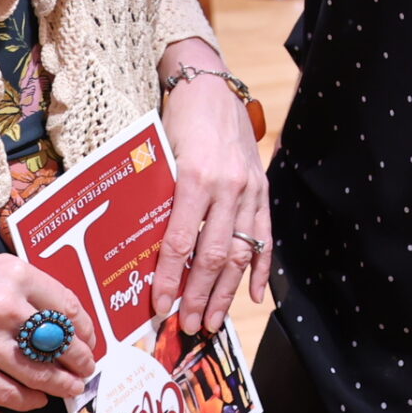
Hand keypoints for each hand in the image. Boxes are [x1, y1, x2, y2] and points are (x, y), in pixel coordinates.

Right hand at [0, 240, 96, 411]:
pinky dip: (28, 399)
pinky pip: (7, 392)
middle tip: (86, 369)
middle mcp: (5, 306)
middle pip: (61, 343)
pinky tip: (36, 399)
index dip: (85, 329)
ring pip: (40, 372)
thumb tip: (49, 318)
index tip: (89, 339)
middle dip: (80, 360)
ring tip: (71, 389)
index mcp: (14, 274)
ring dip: (62, 384)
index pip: (68, 307)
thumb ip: (15, 288)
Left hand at [154, 45, 271, 334]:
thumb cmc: (177, 121)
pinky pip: (265, 236)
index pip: (180, 242)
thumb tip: (146, 254)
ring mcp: (250, 190)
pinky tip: (255, 296)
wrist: (211, 86)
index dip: (169, 279)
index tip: (159, 308)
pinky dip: (262, 269)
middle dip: (198, 295)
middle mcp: (227, 187)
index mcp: (194, 177)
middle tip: (186, 326)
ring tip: (212, 320)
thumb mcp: (160, 156)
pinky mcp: (263, 189)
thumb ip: (159, 200)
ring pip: (241, 253)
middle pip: (214, 255)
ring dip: (226, 292)